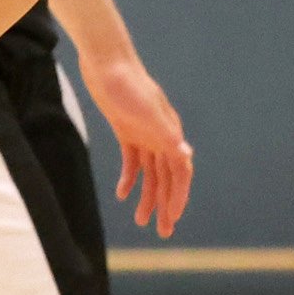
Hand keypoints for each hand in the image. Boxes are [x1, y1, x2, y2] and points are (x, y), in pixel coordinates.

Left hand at [87, 54, 192, 237]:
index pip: (180, 172)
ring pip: (150, 173)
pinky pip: (132, 160)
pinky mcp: (126, 129)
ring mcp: (144, 133)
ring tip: (140, 221)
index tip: (172, 219)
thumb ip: (165, 135)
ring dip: (147, 196)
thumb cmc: (127, 85)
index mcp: (169, 134)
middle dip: (166, 205)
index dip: (179, 196)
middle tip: (163, 232)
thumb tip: (187, 156)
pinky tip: (122, 194)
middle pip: (167, 178)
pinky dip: (129, 178)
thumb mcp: (146, 113)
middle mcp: (161, 136)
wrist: (106, 61)